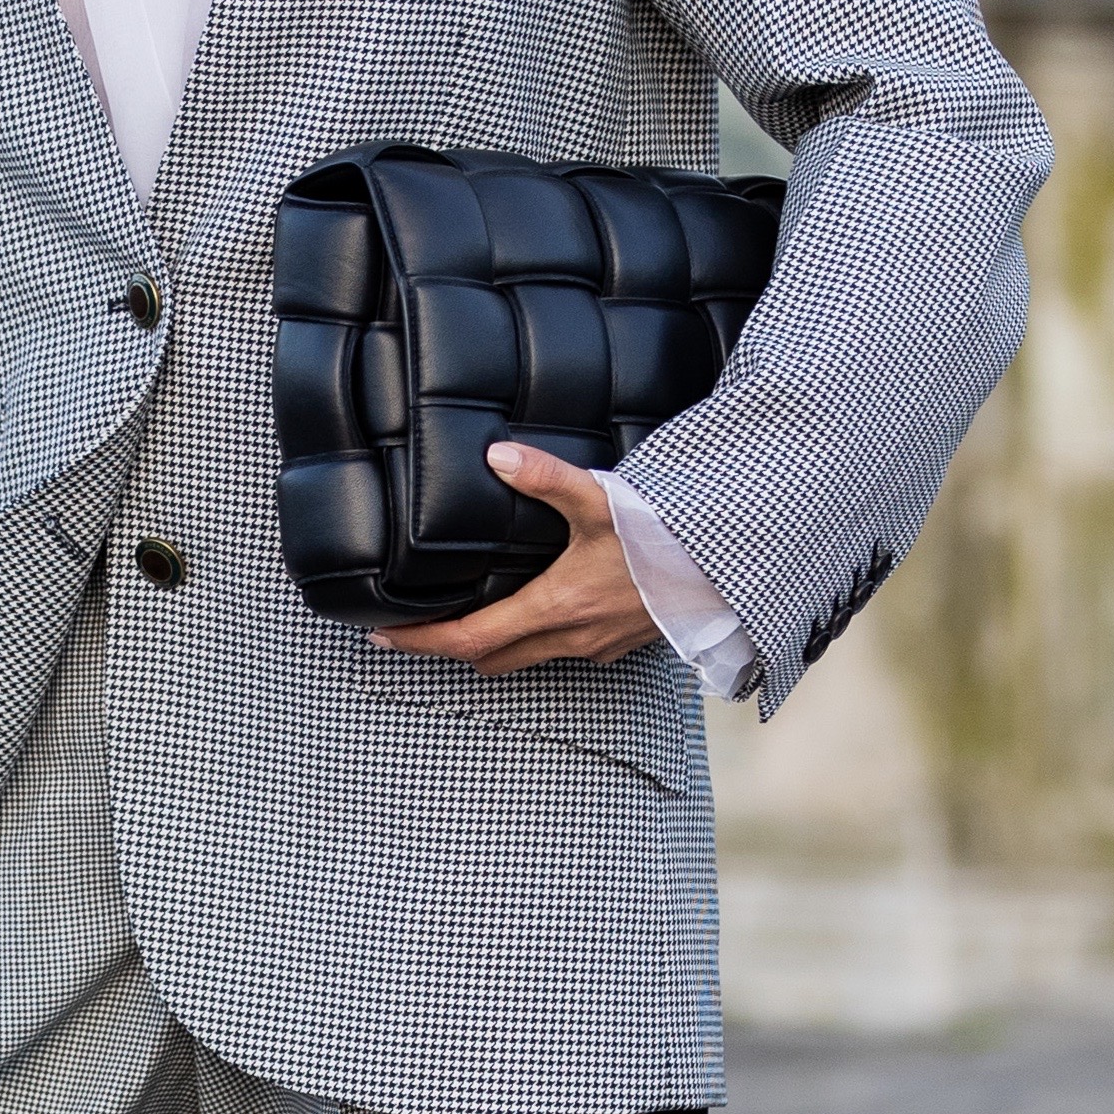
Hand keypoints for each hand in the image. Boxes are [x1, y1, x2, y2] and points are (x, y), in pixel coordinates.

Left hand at [369, 442, 660, 674]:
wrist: (729, 569)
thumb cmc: (668, 541)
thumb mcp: (601, 502)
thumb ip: (545, 478)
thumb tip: (497, 456)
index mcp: (555, 608)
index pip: (469, 639)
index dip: (420, 641)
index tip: (383, 637)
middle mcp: (571, 637)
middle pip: (490, 658)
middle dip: (449, 647)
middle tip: (415, 627)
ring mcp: (597, 646)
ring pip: (527, 657)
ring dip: (494, 644)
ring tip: (466, 615)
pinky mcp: (619, 644)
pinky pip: (563, 650)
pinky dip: (535, 638)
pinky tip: (537, 608)